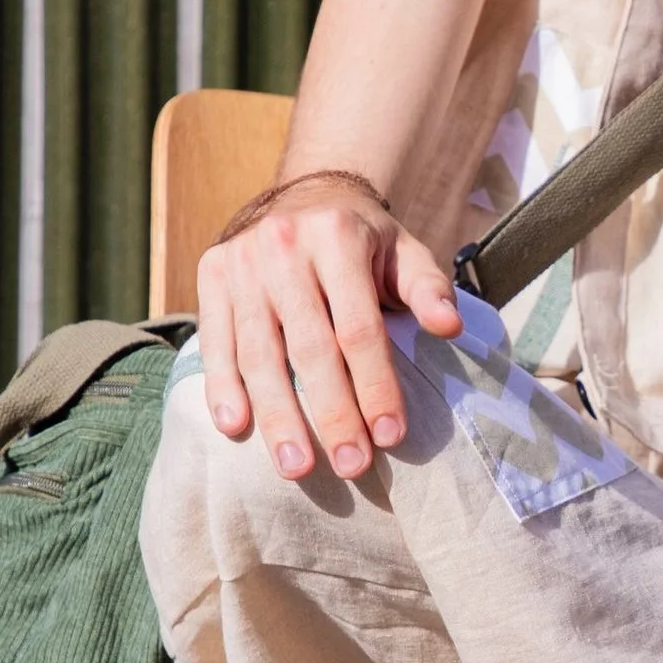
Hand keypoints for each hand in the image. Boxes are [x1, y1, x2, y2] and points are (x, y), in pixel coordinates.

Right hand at [195, 176, 464, 480]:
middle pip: (310, 346)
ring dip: (277, 415)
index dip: (375, 384)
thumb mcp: (403, 251)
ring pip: (259, 352)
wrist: (305, 195)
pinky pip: (215, 340)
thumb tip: (450, 327)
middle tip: (350, 465)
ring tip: (296, 467)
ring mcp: (243, 262)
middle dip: (332, 412)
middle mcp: (285, 246)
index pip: (359, 327)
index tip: (390, 435)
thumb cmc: (364, 240)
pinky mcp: (212, 274)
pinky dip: (221, 386)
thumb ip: (428, 288)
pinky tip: (234, 427)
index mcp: (339, 238)